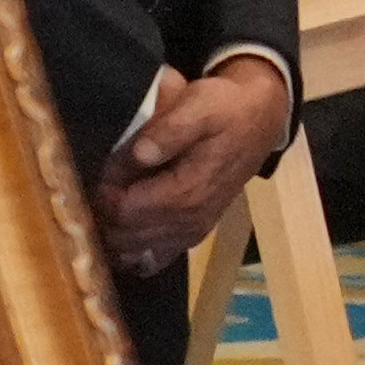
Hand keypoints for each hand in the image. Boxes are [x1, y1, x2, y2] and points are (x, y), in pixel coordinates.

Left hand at [98, 52, 295, 268]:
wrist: (259, 121)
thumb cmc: (225, 110)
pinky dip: (133, 250)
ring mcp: (191, 233)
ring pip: (133, 251)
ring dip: (115, 231)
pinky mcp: (193, 235)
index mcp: (187, 193)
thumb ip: (169, 130)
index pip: (123, 212)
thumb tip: (141, 154)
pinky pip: (153, 259)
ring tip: (115, 199)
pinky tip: (126, 230)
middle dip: (106, 211)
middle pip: (124, 235)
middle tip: (109, 180)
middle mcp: (188, 221)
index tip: (107, 168)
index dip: (105, 192)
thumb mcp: (200, 104)